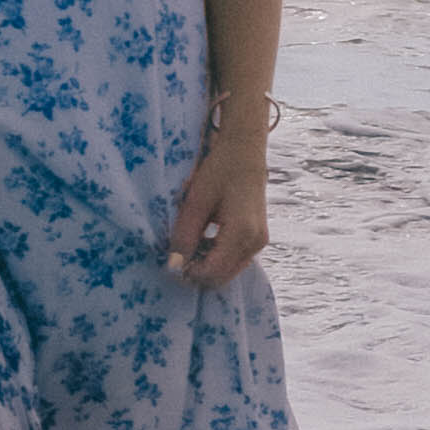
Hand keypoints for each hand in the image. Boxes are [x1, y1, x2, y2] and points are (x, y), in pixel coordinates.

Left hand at [165, 111, 270, 284]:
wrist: (245, 152)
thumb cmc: (219, 170)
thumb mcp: (196, 201)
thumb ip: (185, 235)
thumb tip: (174, 265)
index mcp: (242, 232)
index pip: (213, 271)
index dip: (189, 272)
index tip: (170, 264)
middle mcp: (255, 242)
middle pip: (222, 277)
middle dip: (197, 272)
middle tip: (176, 256)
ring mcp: (259, 242)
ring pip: (228, 271)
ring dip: (206, 265)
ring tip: (188, 244)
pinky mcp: (257, 239)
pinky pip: (235, 260)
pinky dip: (217, 257)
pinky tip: (202, 241)